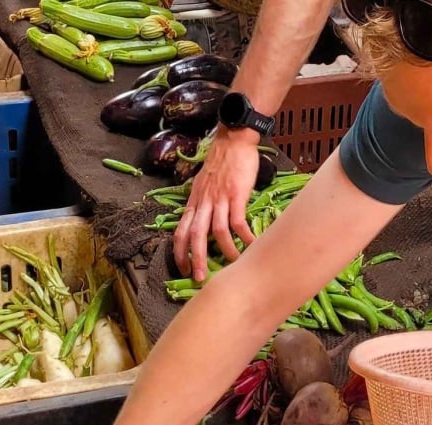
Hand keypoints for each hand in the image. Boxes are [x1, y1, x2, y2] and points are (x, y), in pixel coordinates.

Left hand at [172, 128, 260, 281]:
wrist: (233, 139)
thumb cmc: (221, 160)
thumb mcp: (203, 183)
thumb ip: (202, 202)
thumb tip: (201, 217)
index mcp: (194, 202)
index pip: (180, 230)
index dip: (179, 251)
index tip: (183, 268)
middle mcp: (203, 202)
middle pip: (195, 236)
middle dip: (197, 259)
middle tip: (200, 278)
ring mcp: (219, 199)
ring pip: (216, 232)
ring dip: (224, 251)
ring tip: (233, 264)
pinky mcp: (236, 195)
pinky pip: (238, 222)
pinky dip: (244, 236)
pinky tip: (251, 245)